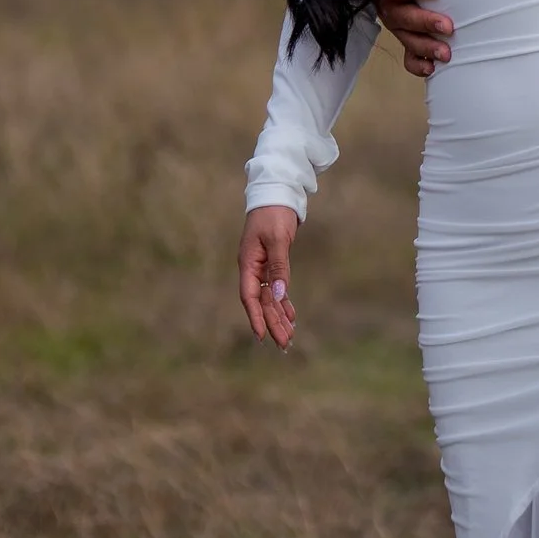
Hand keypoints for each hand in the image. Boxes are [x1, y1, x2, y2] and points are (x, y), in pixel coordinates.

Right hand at [239, 206, 298, 347]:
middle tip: (284, 345)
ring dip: (279, 316)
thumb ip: (278, 267)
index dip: (255, 317)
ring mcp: (262, 266)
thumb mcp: (277, 239)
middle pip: (261, 302)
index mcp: (248, 263)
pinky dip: (283, 302)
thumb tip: (278, 295)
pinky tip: (290, 315)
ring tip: (289, 337)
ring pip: (269, 298)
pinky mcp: (272, 262)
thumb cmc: (274, 213)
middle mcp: (253, 268)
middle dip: (272, 323)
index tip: (262, 336)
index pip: (249, 296)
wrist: (276, 192)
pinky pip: (276, 288)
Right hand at [380, 0, 451, 78]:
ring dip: (426, 47)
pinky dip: (418, 65)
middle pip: (404, 18)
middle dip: (426, 23)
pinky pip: (408, 58)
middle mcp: (389, 10)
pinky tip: (431, 69)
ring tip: (446, 53)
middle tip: (448, 26)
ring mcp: (397, 29)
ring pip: (408, 40)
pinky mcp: (405, 42)